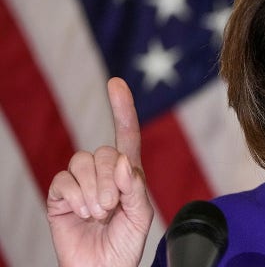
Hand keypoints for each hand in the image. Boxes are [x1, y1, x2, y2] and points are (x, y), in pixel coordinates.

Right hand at [47, 78, 153, 266]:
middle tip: (111, 206)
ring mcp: (80, 184)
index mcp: (128, 174)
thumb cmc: (125, 243)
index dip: (121, 109)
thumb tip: (124, 163)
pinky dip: (74, 196)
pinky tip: (81, 212)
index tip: (115, 83)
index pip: (126, 135)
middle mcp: (104, 173)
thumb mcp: (141, 216)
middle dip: (109, 179)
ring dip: (92, 189)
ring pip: (81, 162)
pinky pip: (62, 181)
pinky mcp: (59, 196)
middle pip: (103, 152)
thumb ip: (136, 189)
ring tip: (98, 213)